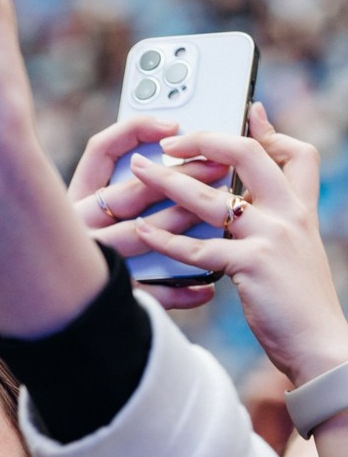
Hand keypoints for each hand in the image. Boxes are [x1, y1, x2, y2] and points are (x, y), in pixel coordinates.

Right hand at [67, 114, 223, 307]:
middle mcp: (79, 227)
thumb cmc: (59, 251)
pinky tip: (205, 288)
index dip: (136, 131)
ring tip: (222, 216)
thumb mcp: (73, 211)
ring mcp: (91, 261)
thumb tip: (161, 149)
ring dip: (184, 223)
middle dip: (183, 177)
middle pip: (133, 192)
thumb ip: (110, 184)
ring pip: (142, 235)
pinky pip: (145, 293)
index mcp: (74, 200)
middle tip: (220, 167)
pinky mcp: (102, 296)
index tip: (172, 126)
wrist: (36, 310)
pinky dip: (178, 292)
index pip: (101, 151)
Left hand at [128, 104, 347, 383]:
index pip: (296, 153)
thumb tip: (252, 205)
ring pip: (213, 199)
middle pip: (249, 156)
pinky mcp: (253, 266)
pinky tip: (141, 232)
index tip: (248, 113)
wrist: (319, 343)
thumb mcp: (297, 253)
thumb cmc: (299, 304)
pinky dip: (166, 241)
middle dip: (206, 141)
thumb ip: (280, 223)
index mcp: (301, 210)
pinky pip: (200, 249)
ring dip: (169, 183)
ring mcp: (271, 238)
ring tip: (138, 172)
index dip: (270, 132)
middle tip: (171, 141)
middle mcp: (289, 215)